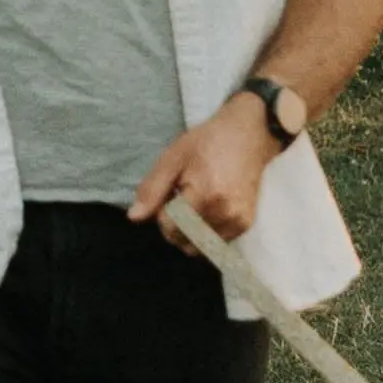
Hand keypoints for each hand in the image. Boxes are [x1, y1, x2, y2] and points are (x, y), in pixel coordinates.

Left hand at [130, 94, 276, 245]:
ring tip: (194, 204)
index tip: (170, 193)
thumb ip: (152, 190)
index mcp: (206, 197)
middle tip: (180, 199)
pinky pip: (214, 244)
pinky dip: (203, 233)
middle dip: (173, 226)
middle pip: (183, 241)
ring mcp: (238, 222)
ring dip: (188, 232)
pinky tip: (206, 209)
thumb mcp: (172, 158)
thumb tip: (134, 217)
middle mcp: (225, 214)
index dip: (161, 213)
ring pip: (198, 247)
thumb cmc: (207, 142)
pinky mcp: (244, 225)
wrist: (248, 135)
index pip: (169, 227)